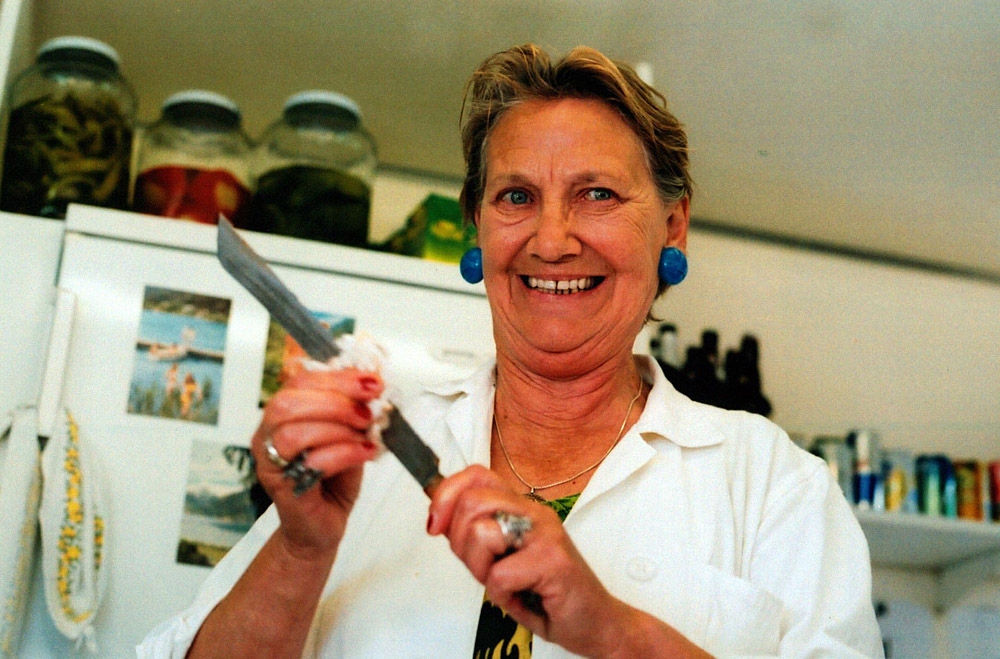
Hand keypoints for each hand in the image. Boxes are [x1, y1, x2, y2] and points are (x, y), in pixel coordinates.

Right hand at [252, 367, 383, 557]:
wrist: (321, 527)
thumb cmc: (332, 481)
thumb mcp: (347, 436)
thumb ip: (353, 412)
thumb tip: (373, 386)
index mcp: (283, 415)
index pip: (299, 382)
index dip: (337, 378)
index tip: (372, 382)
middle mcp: (267, 435)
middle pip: (287, 404)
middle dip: (335, 401)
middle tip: (368, 413)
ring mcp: (269, 462)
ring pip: (292, 432)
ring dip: (338, 429)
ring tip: (365, 437)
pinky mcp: (281, 488)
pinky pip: (309, 462)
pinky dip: (344, 454)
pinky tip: (365, 453)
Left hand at [426, 465, 631, 656]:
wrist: (593, 621)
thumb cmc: (545, 592)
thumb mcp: (499, 559)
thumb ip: (473, 535)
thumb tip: (439, 516)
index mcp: (521, 507)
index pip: (476, 475)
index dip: (446, 494)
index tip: (434, 524)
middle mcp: (534, 512)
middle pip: (472, 501)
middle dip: (462, 543)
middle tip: (483, 567)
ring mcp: (545, 533)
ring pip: (482, 534)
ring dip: (482, 570)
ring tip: (507, 583)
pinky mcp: (553, 560)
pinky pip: (499, 576)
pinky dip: (503, 597)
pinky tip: (524, 598)